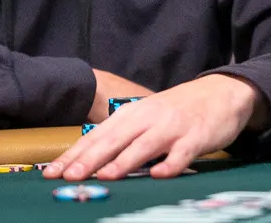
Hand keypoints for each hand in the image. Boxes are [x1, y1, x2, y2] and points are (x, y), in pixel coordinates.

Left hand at [44, 74, 267, 181]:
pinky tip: (159, 175)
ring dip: (124, 161)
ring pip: (144, 146)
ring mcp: (171, 127)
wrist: (220, 93)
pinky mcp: (195, 137)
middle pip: (114, 140)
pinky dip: (170, 164)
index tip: (51, 172)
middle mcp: (147, 118)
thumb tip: (88, 161)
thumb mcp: (145, 118)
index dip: (73, 154)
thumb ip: (121, 138)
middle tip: (69, 176)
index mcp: (131, 115)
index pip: (96, 137)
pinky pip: (181, 153)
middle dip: (90, 159)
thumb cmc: (176, 111)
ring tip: (105, 176)